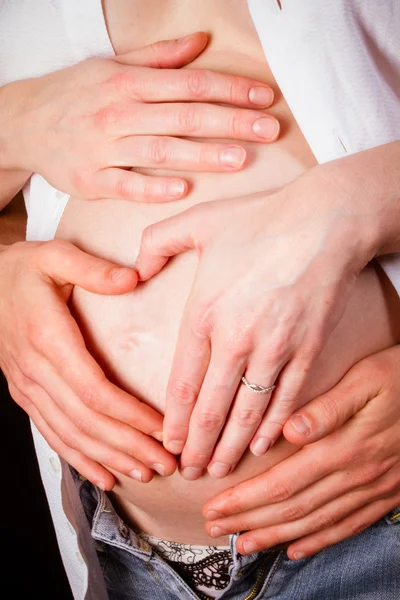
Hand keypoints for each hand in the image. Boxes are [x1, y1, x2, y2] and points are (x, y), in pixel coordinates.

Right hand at [0, 32, 277, 201]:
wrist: (24, 123)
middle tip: (268, 129)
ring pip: (160, 151)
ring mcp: (104, 148)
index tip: (264, 97)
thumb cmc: (75, 95)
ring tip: (241, 160)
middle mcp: (118, 112)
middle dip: (229, 122)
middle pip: (183, 116)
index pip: (189, 83)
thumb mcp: (112, 66)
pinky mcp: (92, 180)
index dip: (229, 89)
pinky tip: (183, 190)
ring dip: (202, 155)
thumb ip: (160, 58)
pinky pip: (126, 185)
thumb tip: (202, 42)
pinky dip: (154, 188)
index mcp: (128, 82)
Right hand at [0, 240, 176, 489]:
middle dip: (129, 445)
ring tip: (145, 472)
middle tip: (166, 463)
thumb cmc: (26, 270)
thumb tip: (134, 278)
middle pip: (87, 420)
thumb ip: (93, 269)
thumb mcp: (56, 256)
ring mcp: (28, 387)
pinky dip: (79, 459)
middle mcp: (36, 371)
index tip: (161, 427)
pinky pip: (53, 434)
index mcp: (48, 338)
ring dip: (110, 458)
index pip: (93, 389)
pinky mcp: (26, 395)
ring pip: (71, 434)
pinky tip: (105, 476)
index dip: (128, 413)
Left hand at [135, 156, 379, 478]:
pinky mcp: (307, 350)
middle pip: (212, 408)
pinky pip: (286, 400)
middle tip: (189, 473)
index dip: (174, 421)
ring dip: (232, 447)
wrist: (325, 221)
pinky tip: (262, 445)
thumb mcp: (196, 221)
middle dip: (198, 446)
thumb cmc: (260, 219)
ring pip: (248, 413)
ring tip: (219, 470)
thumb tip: (134, 271)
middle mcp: (236, 339)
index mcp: (204, 313)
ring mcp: (274, 349)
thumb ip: (155, 244)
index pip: (183, 383)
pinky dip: (272, 427)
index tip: (168, 445)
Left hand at [203, 346, 399, 557]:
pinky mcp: (384, 494)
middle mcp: (355, 477)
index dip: (245, 500)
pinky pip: (347, 527)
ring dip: (275, 536)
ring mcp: (372, 490)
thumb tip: (288, 431)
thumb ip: (327, 409)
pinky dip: (319, 542)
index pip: (282, 484)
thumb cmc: (399, 379)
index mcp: (343, 449)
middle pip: (292, 509)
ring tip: (243, 545)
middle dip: (249, 521)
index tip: (214, 506)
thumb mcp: (365, 381)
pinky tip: (297, 550)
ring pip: (315, 524)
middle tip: (215, 527)